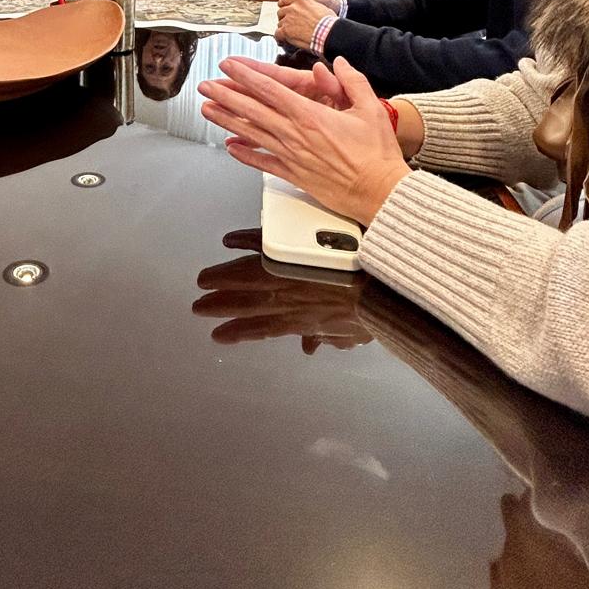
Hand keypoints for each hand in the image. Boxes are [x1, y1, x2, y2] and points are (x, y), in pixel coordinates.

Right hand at [193, 241, 371, 351]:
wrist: (389, 285)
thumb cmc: (378, 309)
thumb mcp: (353, 334)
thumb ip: (328, 339)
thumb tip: (310, 347)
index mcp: (303, 320)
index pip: (264, 329)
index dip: (240, 332)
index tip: (219, 334)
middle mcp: (291, 299)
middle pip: (248, 304)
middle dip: (221, 306)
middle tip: (198, 307)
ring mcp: (292, 273)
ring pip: (248, 277)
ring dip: (223, 279)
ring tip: (203, 281)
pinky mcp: (297, 248)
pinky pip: (265, 243)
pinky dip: (245, 241)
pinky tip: (228, 241)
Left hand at [197, 54, 409, 223]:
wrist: (379, 192)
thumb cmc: (377, 154)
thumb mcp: (370, 109)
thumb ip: (352, 81)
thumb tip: (338, 63)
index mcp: (311, 116)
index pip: (270, 90)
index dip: (246, 76)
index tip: (228, 66)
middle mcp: (295, 135)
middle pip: (252, 110)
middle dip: (226, 95)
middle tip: (206, 85)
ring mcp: (292, 156)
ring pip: (252, 133)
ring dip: (227, 120)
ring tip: (207, 110)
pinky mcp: (294, 175)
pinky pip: (263, 163)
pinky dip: (245, 154)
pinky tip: (231, 147)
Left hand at [276, 0, 339, 48]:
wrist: (327, 32)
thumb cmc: (328, 22)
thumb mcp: (319, 7)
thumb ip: (310, 7)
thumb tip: (310, 13)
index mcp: (301, 0)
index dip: (284, 5)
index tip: (284, 9)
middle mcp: (292, 8)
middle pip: (281, 12)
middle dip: (284, 18)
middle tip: (289, 25)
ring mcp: (287, 19)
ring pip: (280, 24)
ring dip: (283, 29)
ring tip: (289, 35)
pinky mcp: (285, 30)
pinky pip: (277, 34)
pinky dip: (279, 38)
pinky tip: (283, 41)